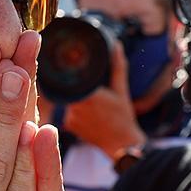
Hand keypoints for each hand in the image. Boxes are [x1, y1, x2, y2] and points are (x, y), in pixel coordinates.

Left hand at [64, 41, 146, 159]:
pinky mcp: (69, 125)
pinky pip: (67, 110)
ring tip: (92, 100)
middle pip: (67, 85)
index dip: (70, 68)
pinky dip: (75, 108)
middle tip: (85, 81)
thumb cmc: (124, 118)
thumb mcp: (122, 90)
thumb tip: (116, 45)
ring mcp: (70, 116)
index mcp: (87, 94)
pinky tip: (89, 112)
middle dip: (74, 82)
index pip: (70, 75)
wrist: (121, 146)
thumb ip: (118, 67)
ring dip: (75, 95)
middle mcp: (75, 105)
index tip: (70, 61)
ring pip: (67, 97)